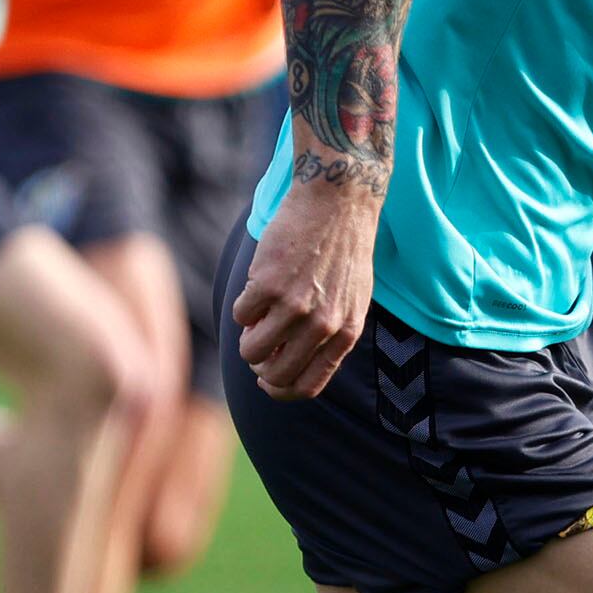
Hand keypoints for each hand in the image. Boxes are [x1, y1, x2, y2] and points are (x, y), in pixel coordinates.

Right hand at [232, 175, 381, 399]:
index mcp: (346, 333)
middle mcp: (322, 326)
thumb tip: (293, 364)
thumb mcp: (353, 301)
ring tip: (256, 315)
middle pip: (275, 375)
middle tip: (258, 344)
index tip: (266, 380)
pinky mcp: (268, 285)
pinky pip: (240, 315)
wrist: (338, 203)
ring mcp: (295, 306)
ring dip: (246, 338)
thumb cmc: (344, 251)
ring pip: (251, 350)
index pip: (307, 386)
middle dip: (259, 367)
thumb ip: (330, 335)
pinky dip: (242, 307)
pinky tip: (257, 286)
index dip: (280, 390)